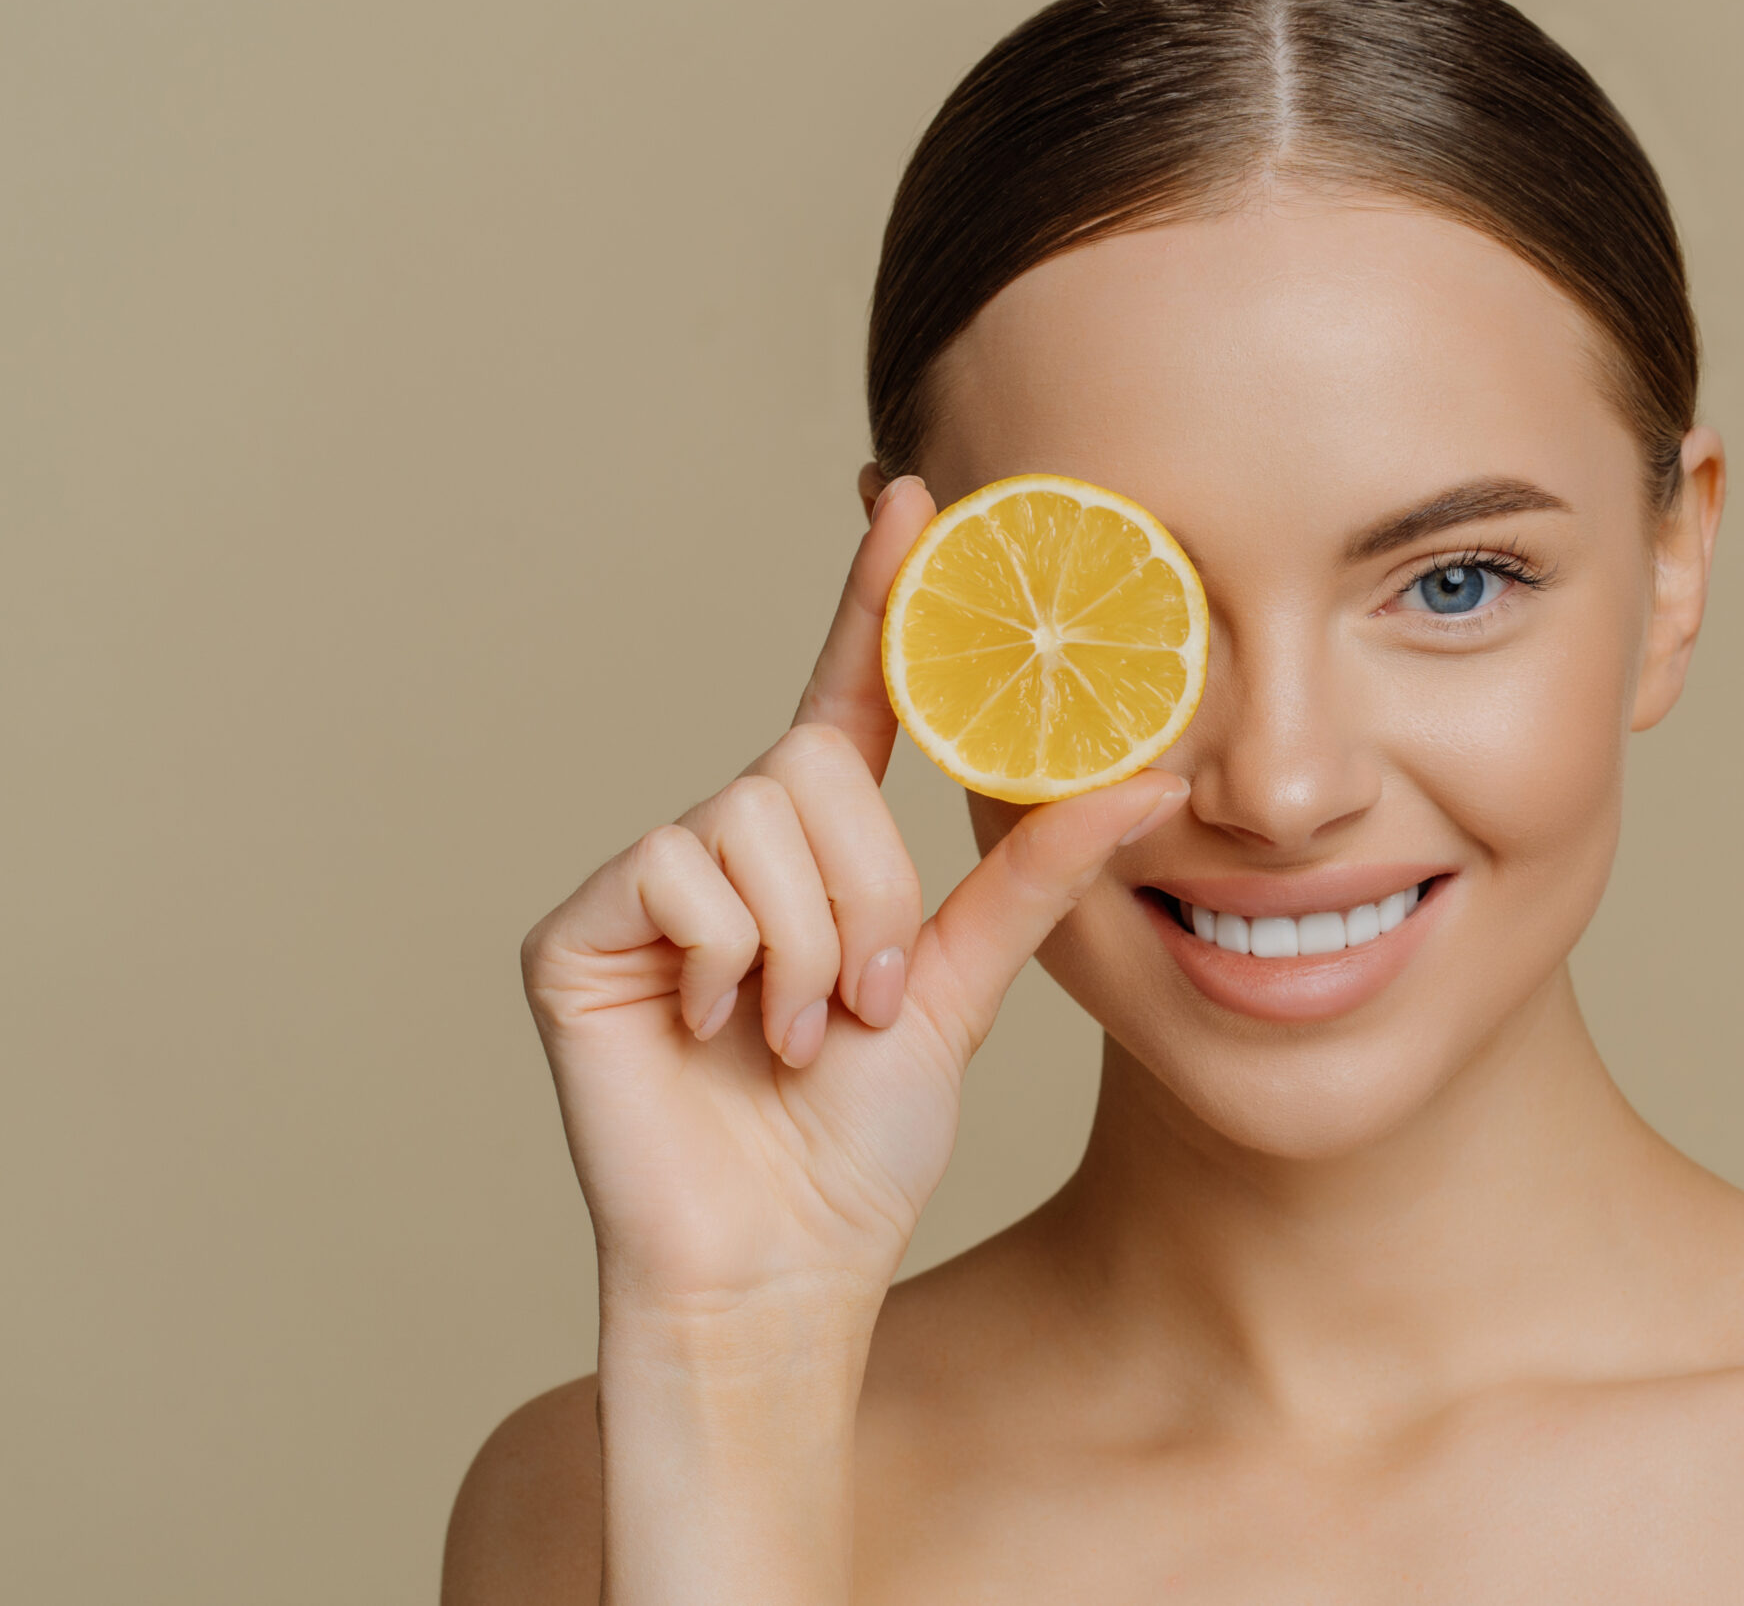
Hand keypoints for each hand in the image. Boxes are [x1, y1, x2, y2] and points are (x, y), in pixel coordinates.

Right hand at [520, 476, 1188, 1310]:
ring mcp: (650, 883)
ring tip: (795, 1032)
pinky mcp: (578, 930)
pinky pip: (678, 869)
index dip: (877, 598)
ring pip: (754, 816)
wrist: (779, 1262)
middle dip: (866, 895)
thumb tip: (1150, 776)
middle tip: (863, 1005)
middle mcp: (732, 842)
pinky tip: (709, 1028)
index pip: (853, 695)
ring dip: (808, 945)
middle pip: (811, 767)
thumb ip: (1036, 873)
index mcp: (823, 850)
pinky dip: (725, 959)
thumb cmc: (862, 1140)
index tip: (905, 495)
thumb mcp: (964, 988)